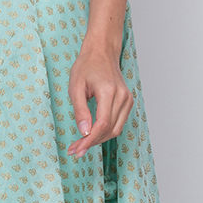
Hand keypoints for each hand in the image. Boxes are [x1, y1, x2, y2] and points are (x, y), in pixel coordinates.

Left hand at [67, 41, 133, 156]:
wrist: (102, 52)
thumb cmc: (86, 66)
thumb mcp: (76, 87)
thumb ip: (80, 110)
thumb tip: (84, 132)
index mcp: (109, 91)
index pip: (102, 124)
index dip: (90, 140)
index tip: (77, 150)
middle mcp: (122, 96)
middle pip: (109, 130)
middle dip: (91, 143)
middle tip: (74, 150)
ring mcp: (128, 99)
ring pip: (116, 130)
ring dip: (98, 140)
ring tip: (81, 145)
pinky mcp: (128, 102)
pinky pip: (118, 123)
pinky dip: (105, 132)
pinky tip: (91, 135)